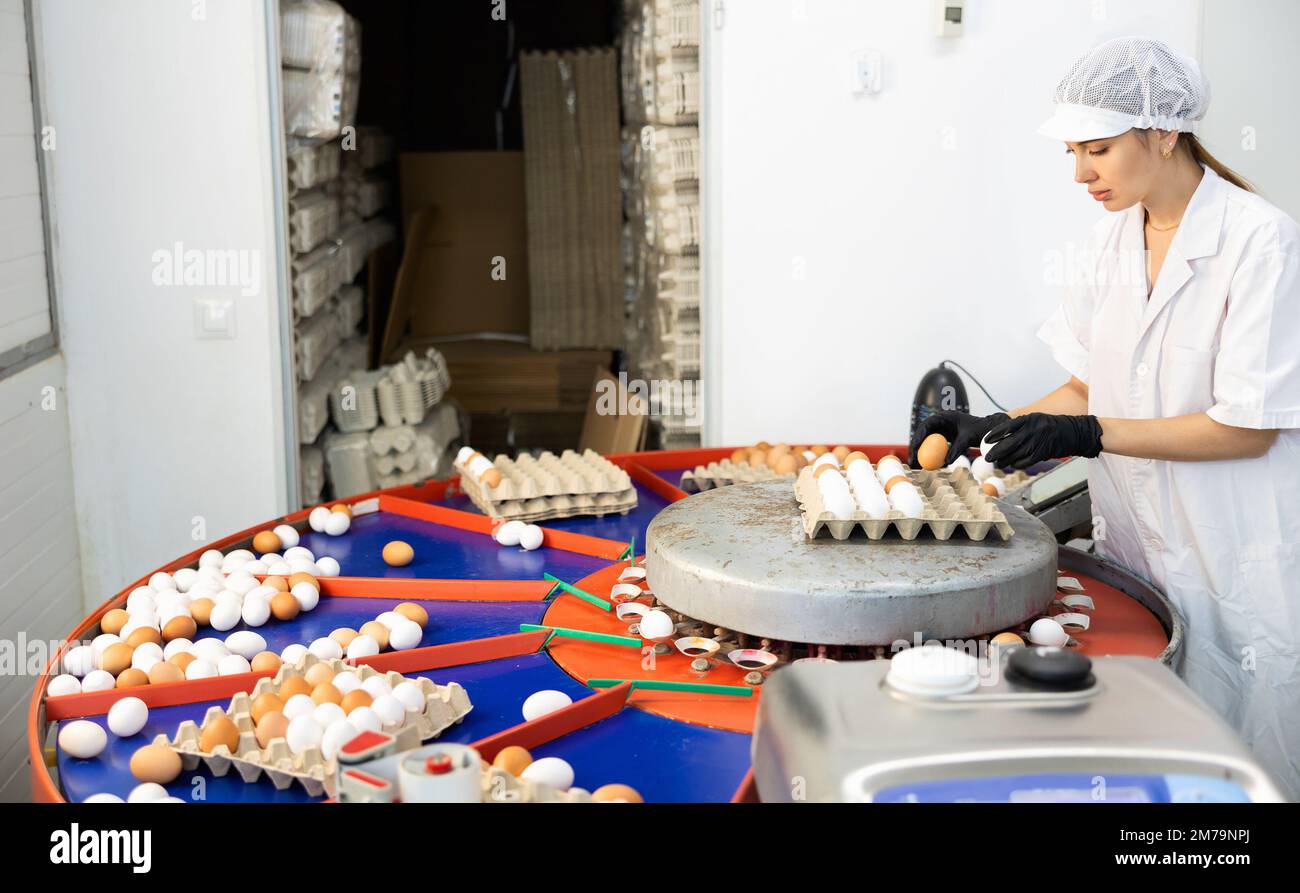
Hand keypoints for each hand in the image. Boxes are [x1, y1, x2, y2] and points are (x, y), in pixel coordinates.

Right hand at [909, 411, 1009, 466]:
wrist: (986, 431)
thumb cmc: (979, 431)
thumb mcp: (967, 438)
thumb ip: (957, 448)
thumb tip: (947, 462)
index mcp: (945, 416)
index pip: (927, 424)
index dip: (919, 435)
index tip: (916, 447)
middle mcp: (940, 422)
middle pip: (922, 434)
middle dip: (916, 446)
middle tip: (912, 459)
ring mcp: (941, 430)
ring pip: (926, 441)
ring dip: (920, 452)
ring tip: (915, 464)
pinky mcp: (943, 438)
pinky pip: (933, 447)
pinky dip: (930, 455)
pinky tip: (927, 465)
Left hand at [984, 413, 1103, 468]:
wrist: (1075, 432)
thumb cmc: (1053, 426)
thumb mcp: (1037, 420)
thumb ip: (1021, 427)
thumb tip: (1002, 436)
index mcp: (1029, 419)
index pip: (1007, 426)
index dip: (994, 434)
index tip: (985, 440)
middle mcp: (1033, 429)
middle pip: (1008, 443)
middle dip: (996, 451)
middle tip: (988, 457)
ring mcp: (1038, 441)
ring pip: (1016, 454)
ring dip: (1005, 460)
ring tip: (998, 463)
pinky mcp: (1043, 452)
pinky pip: (1026, 461)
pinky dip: (1017, 464)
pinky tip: (1013, 464)